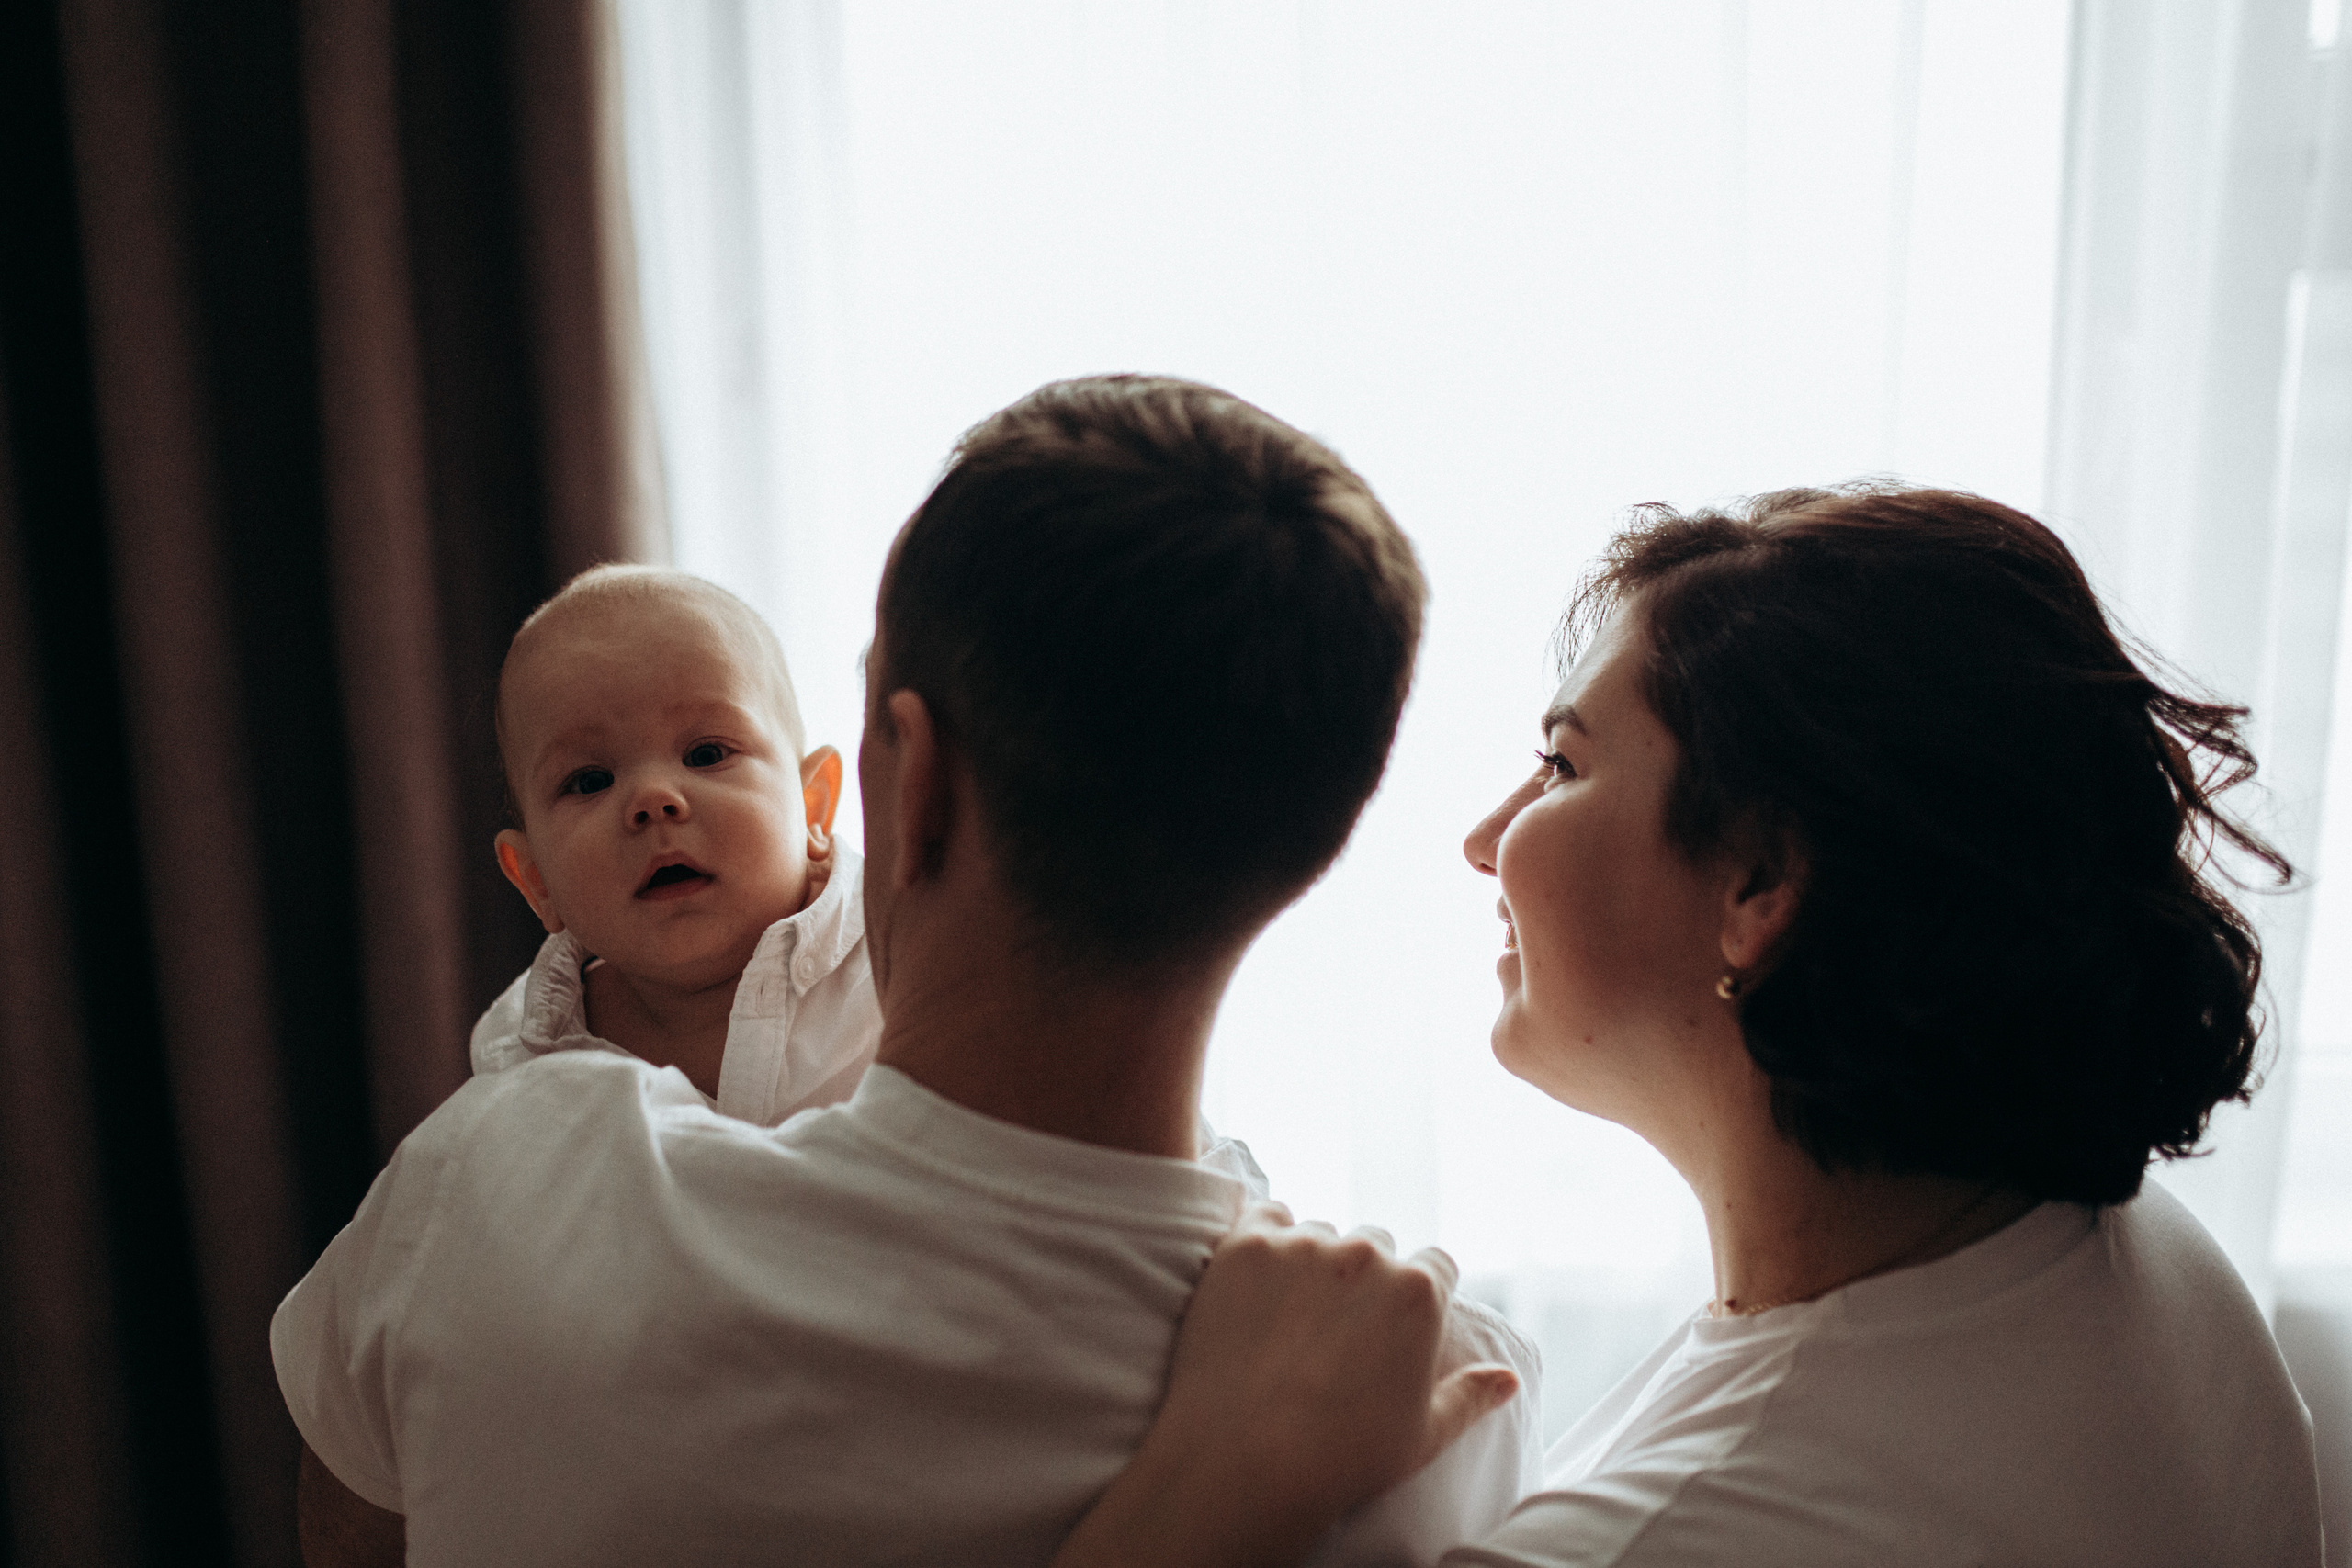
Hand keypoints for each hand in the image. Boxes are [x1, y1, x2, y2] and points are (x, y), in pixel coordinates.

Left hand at [1052, 1203, 1519, 1567]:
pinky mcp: (1245, 1246)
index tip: (1398, 1318)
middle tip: (1338, 1322)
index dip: (1422, 1291)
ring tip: (1292, 1310)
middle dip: (1367, 1273)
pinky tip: (1260, 1274)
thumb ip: (1471, 1397)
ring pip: (1320, 1231)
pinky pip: (1267, 1215)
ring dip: (1315, 1257)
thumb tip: (1509, 1378)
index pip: (1438, 1264)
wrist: (1243, 1463)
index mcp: (1419, 1293)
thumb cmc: (1341, 1459)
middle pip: (1377, 1242)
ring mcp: (1302, 1245)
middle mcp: (1366, 1256)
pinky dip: (1268, 1237)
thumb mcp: (1423, 1437)